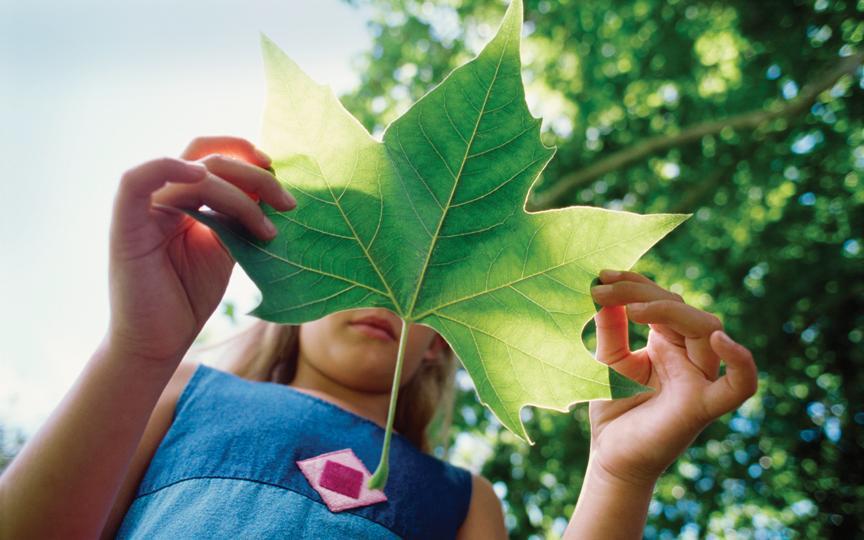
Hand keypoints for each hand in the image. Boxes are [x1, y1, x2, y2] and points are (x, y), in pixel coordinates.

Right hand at [106, 136, 295, 362]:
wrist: (161, 340)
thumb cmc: (190, 296)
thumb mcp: (228, 247)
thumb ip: (241, 216)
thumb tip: (272, 190)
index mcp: (185, 198)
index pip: (212, 156)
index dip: (244, 153)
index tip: (277, 170)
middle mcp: (163, 196)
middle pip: (209, 160)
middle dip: (255, 176)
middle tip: (287, 203)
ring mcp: (143, 208)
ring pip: (193, 174)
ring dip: (239, 194)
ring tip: (268, 228)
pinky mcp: (125, 225)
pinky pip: (134, 182)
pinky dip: (166, 167)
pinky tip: (199, 176)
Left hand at [587, 270, 757, 487]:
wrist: (611, 459)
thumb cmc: (613, 411)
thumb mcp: (606, 361)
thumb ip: (610, 328)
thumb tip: (602, 290)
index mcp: (669, 343)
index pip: (662, 300)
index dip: (634, 283)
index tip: (600, 275)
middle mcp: (690, 356)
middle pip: (682, 308)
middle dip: (642, 291)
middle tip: (601, 288)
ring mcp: (700, 379)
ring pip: (707, 328)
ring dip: (667, 310)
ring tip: (630, 309)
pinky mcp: (704, 406)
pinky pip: (740, 385)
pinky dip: (741, 362)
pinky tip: (719, 339)